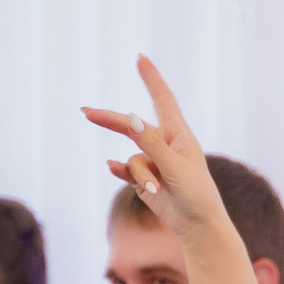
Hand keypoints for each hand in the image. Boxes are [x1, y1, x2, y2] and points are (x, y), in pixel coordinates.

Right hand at [83, 57, 225, 239]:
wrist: (197, 225)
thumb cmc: (195, 193)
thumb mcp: (174, 166)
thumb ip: (151, 143)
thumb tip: (131, 118)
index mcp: (178, 134)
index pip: (163, 99)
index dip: (151, 79)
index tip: (141, 58)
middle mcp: (164, 144)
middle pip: (132, 127)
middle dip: (110, 121)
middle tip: (86, 112)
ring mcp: (152, 161)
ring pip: (132, 160)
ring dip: (141, 176)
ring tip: (158, 191)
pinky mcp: (143, 179)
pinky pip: (126, 170)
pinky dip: (123, 173)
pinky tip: (113, 169)